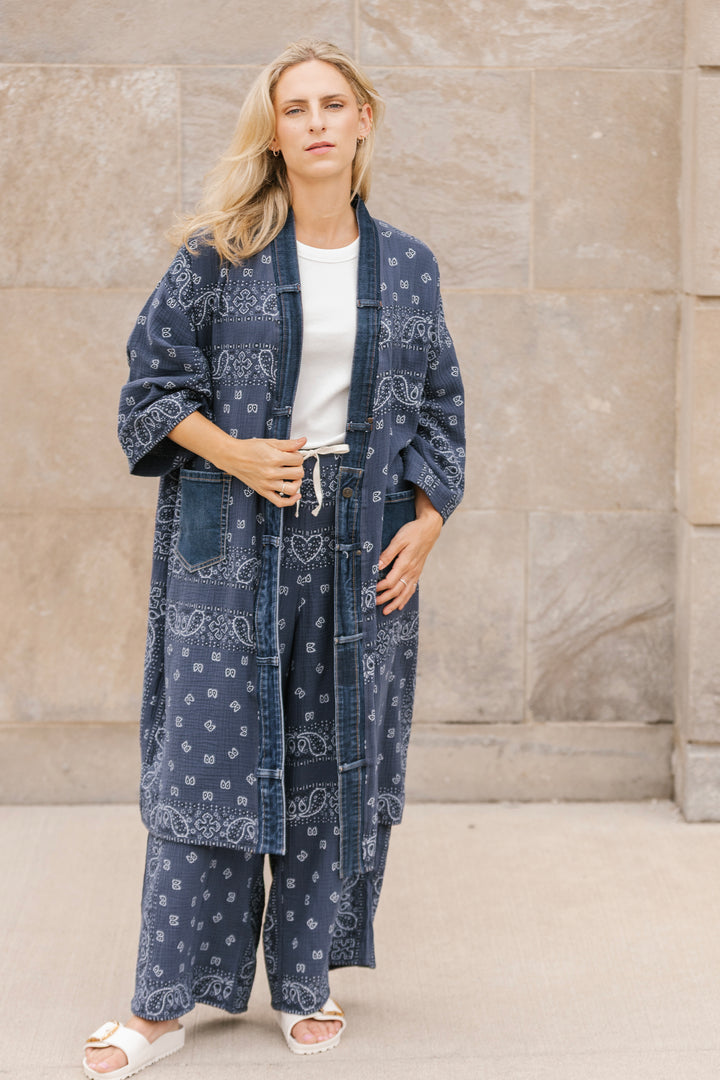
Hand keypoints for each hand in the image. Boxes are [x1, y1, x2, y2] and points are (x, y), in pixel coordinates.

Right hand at [217, 435, 306, 508]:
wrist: (232, 456)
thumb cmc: (249, 449)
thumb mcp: (270, 442)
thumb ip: (288, 444)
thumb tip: (302, 441)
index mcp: (274, 458)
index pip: (298, 460)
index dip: (298, 456)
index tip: (293, 455)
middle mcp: (271, 473)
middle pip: (298, 473)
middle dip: (298, 467)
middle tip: (292, 464)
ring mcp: (267, 484)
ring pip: (292, 489)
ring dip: (297, 482)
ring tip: (293, 477)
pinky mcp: (263, 491)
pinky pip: (280, 502)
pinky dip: (291, 501)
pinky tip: (296, 494)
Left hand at [375, 490, 441, 614]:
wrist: (430, 528)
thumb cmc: (413, 532)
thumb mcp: (399, 539)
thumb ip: (388, 553)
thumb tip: (378, 566)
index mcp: (405, 563)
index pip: (390, 581)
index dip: (380, 588)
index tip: (370, 590)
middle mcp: (411, 571)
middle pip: (397, 590)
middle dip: (385, 598)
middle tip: (374, 604)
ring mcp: (416, 572)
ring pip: (405, 592)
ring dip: (396, 603)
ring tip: (387, 611)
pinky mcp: (418, 572)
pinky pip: (412, 588)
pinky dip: (406, 598)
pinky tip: (401, 604)